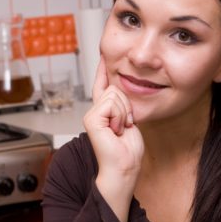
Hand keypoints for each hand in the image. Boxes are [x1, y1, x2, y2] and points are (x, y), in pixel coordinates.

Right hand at [83, 57, 144, 221]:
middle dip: (126, 105)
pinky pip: (111, 104)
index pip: (102, 85)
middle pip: (114, 88)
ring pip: (114, 94)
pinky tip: (116, 130)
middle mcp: (94, 112)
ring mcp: (91, 116)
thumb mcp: (129, 119)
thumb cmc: (128, 150)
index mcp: (103, 112)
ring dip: (124, 112)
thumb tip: (121, 87)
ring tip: (120, 129)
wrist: (125, 167)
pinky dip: (119, 116)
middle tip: (125, 125)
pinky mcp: (91, 120)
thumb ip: (122, 104)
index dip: (102, 70)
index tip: (103, 54)